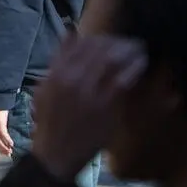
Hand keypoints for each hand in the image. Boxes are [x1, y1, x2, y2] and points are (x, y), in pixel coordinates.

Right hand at [27, 33, 148, 181]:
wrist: (56, 154)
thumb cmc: (51, 122)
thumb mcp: (46, 88)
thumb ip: (59, 60)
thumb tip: (71, 32)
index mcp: (56, 73)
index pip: (82, 43)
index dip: (100, 38)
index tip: (113, 41)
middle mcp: (72, 78)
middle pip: (99, 48)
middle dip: (118, 42)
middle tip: (132, 43)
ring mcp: (89, 91)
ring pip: (112, 59)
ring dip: (128, 51)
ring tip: (139, 51)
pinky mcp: (105, 105)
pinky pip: (123, 79)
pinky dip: (133, 68)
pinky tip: (141, 65)